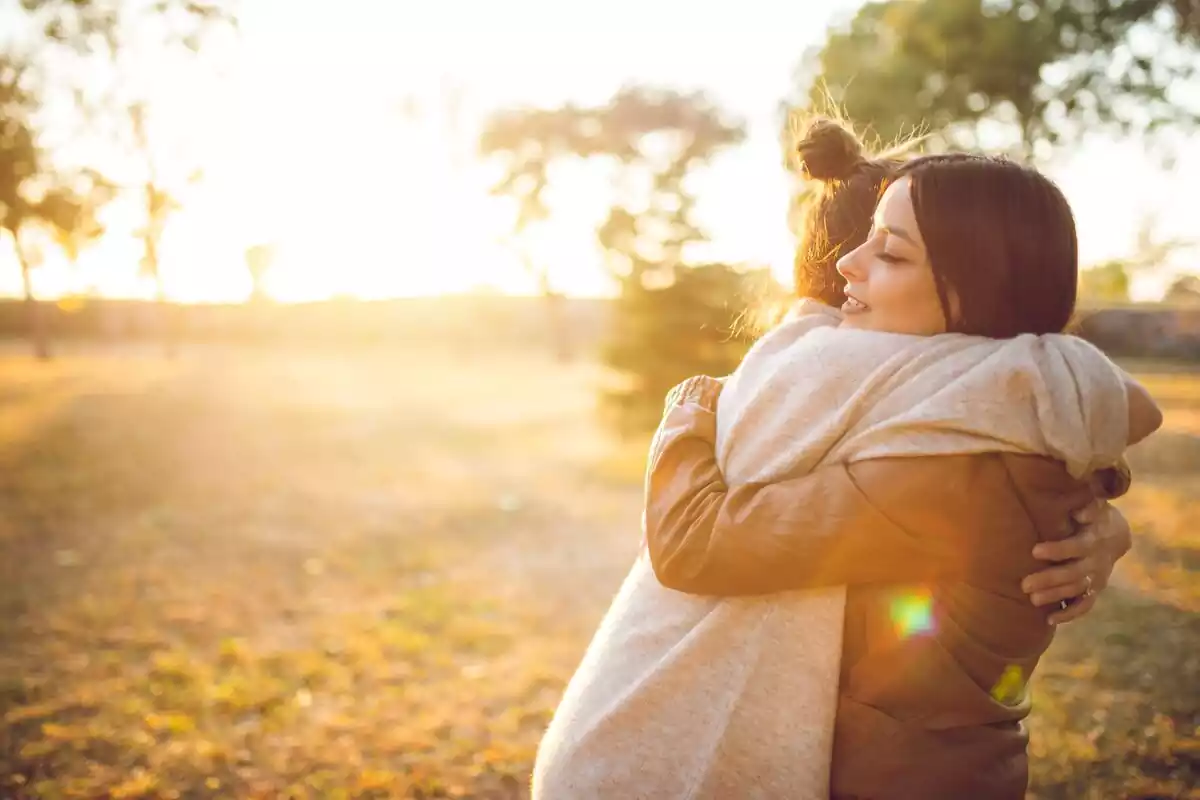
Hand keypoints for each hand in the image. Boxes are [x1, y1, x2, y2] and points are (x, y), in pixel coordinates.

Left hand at [1020, 500, 1131, 624]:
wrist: (1115, 535)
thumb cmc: (1093, 515)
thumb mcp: (1094, 505)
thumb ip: (1088, 506)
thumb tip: (1079, 511)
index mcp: (1094, 540)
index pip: (1076, 547)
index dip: (1057, 550)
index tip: (1034, 551)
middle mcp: (1096, 562)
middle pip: (1073, 574)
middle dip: (1049, 579)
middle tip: (1024, 584)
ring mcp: (1096, 579)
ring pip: (1076, 591)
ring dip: (1055, 596)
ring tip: (1032, 600)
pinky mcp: (1094, 590)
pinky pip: (1084, 606)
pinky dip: (1069, 614)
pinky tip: (1049, 620)